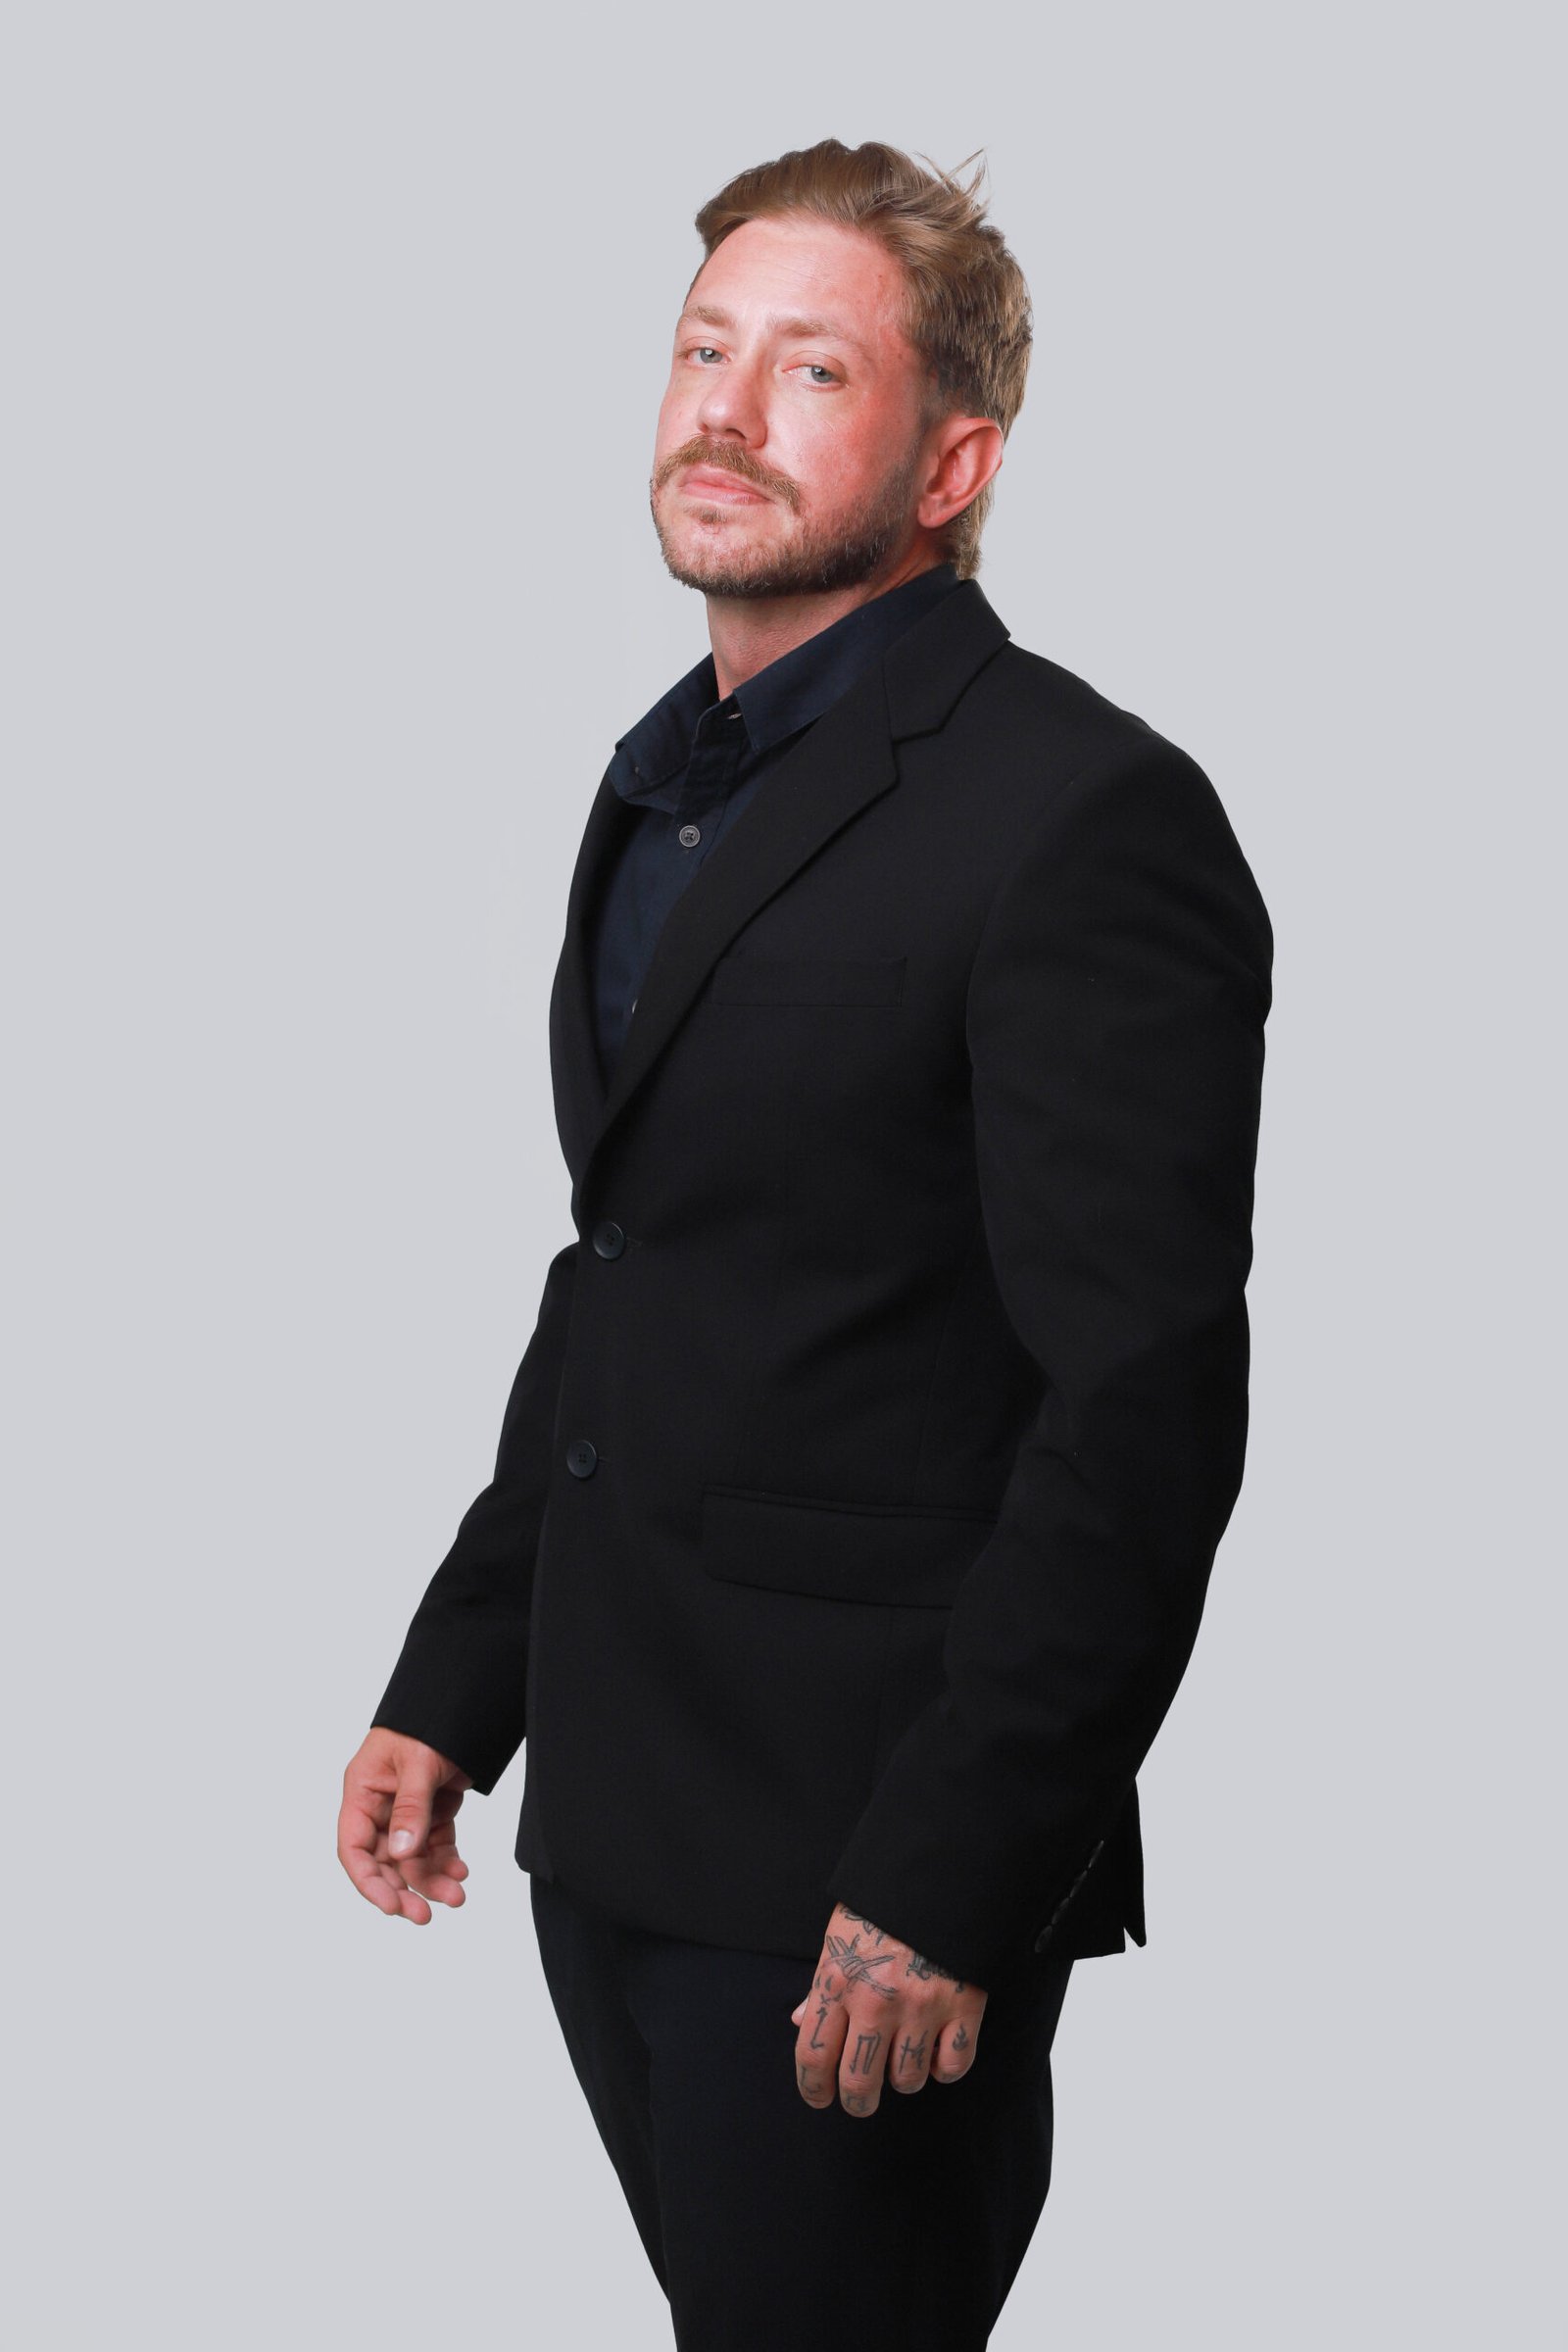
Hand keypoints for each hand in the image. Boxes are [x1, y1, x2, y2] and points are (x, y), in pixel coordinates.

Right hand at [337, 1726, 472, 1923]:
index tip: (391, 1906)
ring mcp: (406, 1810)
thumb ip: (411, 1808)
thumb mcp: (418, 1762)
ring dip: (431, 1879)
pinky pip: (435, 1845)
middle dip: (404, 1888)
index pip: (354, 1847)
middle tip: (425, 1916)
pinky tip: (461, 1871)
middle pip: (383, 1861)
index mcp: (362, 1791)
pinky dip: (446, 1861)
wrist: (461, 1700)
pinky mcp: (432, 1810)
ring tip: (457, 1895)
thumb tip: (401, 1853)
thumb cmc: (428, 1720)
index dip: (369, 1881)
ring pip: (412, 1858)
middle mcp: (380, 1805)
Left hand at [790, 1902, 986, 2115]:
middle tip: (860, 2102)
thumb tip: (801, 2023)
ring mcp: (921, 2006)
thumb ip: (822, 1986)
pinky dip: (944, 2067)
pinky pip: (952, 2066)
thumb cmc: (882, 1906)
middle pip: (859, 2084)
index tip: (819, 2098)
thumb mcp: (840, 1937)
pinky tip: (937, 2051)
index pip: (813, 2057)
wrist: (940, 1871)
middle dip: (857, 2103)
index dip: (812, 2089)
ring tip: (902, 2060)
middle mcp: (876, 2000)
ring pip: (908, 2080)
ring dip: (903, 2079)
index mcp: (837, 1979)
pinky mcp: (963, 2005)